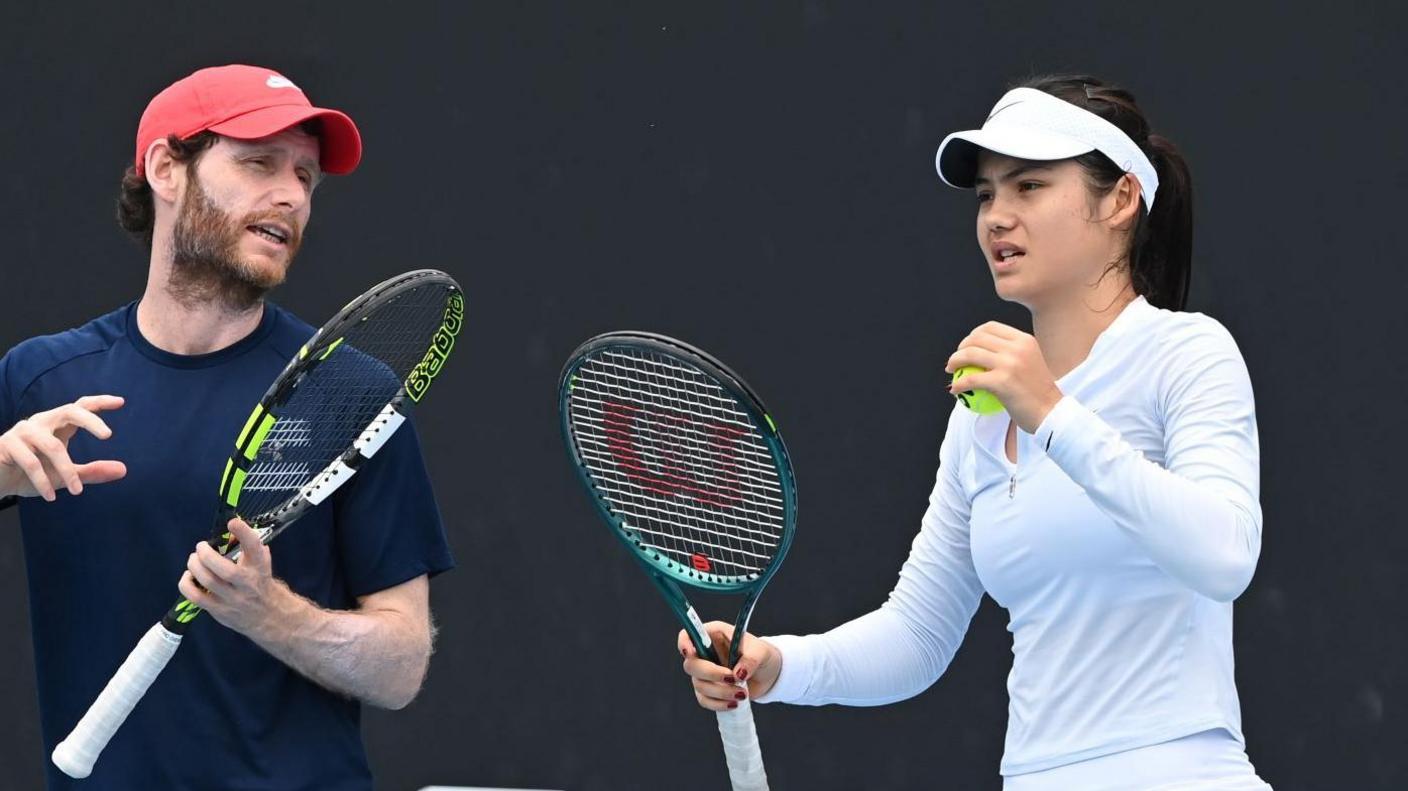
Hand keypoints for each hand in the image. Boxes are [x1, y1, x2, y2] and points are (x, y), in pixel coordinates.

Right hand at [0, 395, 126, 500]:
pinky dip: (43, 481)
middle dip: (90, 420)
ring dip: (67, 471)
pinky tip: (51, 496)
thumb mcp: (64, 476)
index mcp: (56, 426)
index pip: (80, 407)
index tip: (121, 402)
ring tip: (77, 491)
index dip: (99, 403)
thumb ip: (91, 472)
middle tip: (107, 435)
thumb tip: (124, 470)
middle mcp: (41, 423)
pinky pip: (31, 462)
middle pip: (69, 411)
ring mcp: (23, 432)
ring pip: (53, 446)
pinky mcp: (7, 445)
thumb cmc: (29, 475)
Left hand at [178, 518, 294, 638]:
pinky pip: (196, 597)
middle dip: (206, 554)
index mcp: (259, 567)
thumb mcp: (261, 563)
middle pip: (224, 569)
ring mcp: (232, 599)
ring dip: (195, 566)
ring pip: (208, 581)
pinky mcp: (219, 610)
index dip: (244, 533)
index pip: (254, 548)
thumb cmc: (260, 583)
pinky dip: (186, 584)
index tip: (232, 523)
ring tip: (193, 560)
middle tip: (201, 547)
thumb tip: (229, 533)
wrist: (268, 615)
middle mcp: (247, 583)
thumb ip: (247, 547)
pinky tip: (188, 577)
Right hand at [677, 621, 780, 710]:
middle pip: (691, 665)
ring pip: (699, 685)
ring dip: (720, 692)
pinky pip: (704, 700)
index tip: (691, 654)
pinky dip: (718, 704)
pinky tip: (734, 704)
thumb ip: (750, 660)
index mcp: (713, 635)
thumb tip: (738, 674)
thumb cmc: (761, 654)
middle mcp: (705, 653)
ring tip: (742, 693)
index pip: (688, 635)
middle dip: (711, 674)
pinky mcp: (710, 690)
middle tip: (732, 678)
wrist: (769, 674)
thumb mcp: (760, 652)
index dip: (684, 643)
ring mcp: (705, 673)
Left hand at [944, 322, 1063, 432]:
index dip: (973, 334)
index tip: (967, 346)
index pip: (990, 327)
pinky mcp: (1001, 382)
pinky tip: (954, 390)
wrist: (1051, 413)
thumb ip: (1012, 354)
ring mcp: (1009, 363)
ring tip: (951, 371)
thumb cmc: (1038, 393)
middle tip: (955, 361)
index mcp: (1024, 340)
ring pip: (969, 354)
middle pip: (977, 338)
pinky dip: (958, 384)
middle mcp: (1017, 348)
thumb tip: (984, 350)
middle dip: (960, 347)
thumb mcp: (1030, 363)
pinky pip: (970, 379)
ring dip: (954, 361)